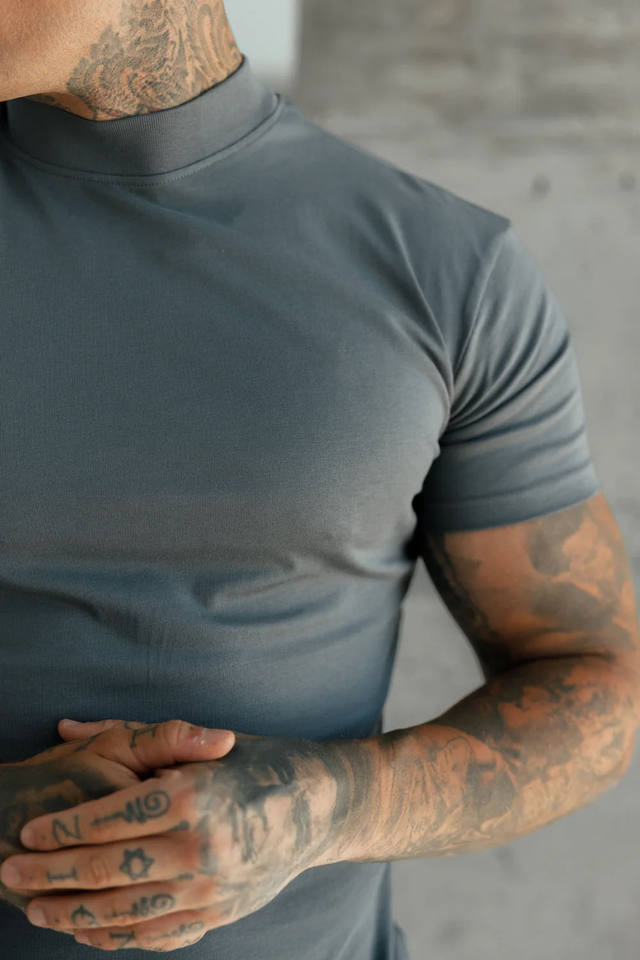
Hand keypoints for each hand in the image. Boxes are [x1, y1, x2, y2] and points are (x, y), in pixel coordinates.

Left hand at [1, 719, 338, 952]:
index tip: (28, 833)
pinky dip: (118, 936)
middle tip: (10, 874)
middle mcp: (200, 846)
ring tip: (39, 910)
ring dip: (74, 914)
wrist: (323, 805)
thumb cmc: (261, 763)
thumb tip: (68, 726)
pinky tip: (90, 932)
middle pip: (107, 870)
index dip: (60, 829)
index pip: (108, 818)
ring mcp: (212, 888)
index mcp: (193, 795)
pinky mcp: (221, 914)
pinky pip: (158, 934)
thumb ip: (137, 734)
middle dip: (51, 875)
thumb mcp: (206, 739)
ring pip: (125, 911)